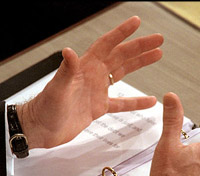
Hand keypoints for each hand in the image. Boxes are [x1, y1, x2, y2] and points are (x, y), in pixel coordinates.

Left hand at [17, 16, 162, 148]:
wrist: (41, 129)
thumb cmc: (44, 108)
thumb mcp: (57, 89)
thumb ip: (66, 71)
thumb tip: (69, 52)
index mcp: (85, 68)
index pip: (107, 45)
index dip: (121, 33)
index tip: (136, 22)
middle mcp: (93, 76)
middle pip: (121, 56)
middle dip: (140, 47)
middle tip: (157, 40)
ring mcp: (97, 91)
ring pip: (123, 74)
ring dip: (139, 64)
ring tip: (156, 56)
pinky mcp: (98, 107)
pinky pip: (122, 103)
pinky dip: (136, 102)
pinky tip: (148, 100)